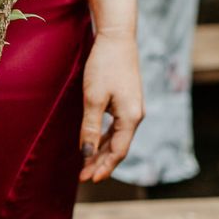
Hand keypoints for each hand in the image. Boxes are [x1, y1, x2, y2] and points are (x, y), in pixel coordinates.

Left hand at [79, 31, 143, 182]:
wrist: (116, 38)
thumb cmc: (104, 66)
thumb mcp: (93, 98)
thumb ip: (90, 127)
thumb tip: (85, 154)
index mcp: (131, 118)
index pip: (118, 152)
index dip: (103, 167)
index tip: (88, 179)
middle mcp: (135, 116)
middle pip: (118, 147)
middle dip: (100, 162)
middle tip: (83, 176)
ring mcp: (132, 108)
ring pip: (116, 137)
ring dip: (101, 150)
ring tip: (85, 163)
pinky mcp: (126, 100)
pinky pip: (115, 126)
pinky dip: (104, 136)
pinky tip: (93, 141)